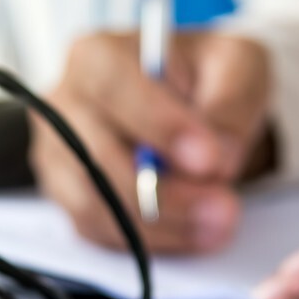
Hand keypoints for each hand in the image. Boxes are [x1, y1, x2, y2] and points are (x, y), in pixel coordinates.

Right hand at [31, 31, 271, 253]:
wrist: (195, 114)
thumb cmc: (207, 80)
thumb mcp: (238, 68)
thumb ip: (231, 105)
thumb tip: (218, 159)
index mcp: (98, 56)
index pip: (114, 89)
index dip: (161, 127)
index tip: (210, 158)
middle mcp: (65, 106)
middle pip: (98, 158)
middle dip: (166, 193)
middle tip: (223, 208)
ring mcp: (61, 158)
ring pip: (96, 206)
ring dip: (161, 225)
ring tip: (216, 225)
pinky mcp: (72, 200)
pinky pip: (101, 234)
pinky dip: (150, 241)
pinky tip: (191, 232)